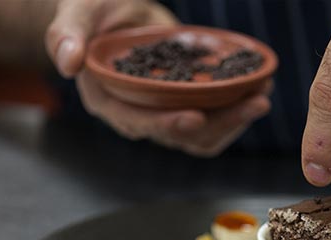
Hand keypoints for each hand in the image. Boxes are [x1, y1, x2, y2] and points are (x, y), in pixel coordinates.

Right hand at [46, 0, 270, 155]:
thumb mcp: (80, 11)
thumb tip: (67, 62)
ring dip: (236, 121)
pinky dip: (237, 111)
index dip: (166, 125)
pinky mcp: (185, 106)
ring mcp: (165, 114)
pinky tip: (258, 89)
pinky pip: (214, 121)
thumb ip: (68, 32)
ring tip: (263, 96)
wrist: (116, 16)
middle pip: (182, 136)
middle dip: (222, 124)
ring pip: (204, 136)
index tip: (196, 118)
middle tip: (256, 104)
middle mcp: (139, 115)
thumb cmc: (95, 13)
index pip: (139, 122)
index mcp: (109, 100)